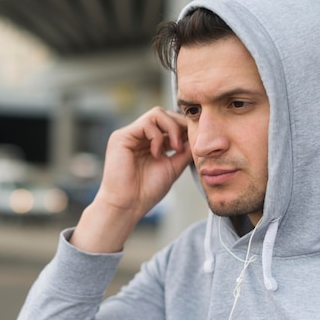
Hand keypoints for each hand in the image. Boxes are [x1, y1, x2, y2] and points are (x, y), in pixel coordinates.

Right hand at [71, 107, 190, 252]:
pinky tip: (157, 153)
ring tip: (174, 148)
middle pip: (164, 114)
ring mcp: (129, 135)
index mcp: (149, 143)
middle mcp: (138, 136)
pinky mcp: (121, 136)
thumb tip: (197, 137)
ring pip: (157, 113)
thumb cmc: (146, 191)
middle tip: (184, 146)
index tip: (194, 142)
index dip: (184, 128)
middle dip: (180, 126)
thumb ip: (183, 151)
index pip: (169, 123)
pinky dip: (158, 136)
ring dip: (171, 129)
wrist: (128, 205)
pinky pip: (146, 123)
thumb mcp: (172, 167)